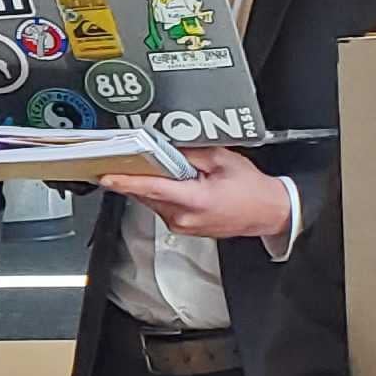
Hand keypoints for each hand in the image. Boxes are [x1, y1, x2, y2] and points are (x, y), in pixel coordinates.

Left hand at [99, 145, 290, 243]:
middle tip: (125, 158)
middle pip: (147, 194)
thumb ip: (190, 153)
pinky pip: (162, 207)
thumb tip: (166, 147)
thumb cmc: (251, 190)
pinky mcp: (183, 228)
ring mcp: (182, 226)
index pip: (151, 188)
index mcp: (194, 200)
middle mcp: (183, 217)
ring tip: (155, 166)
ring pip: (152, 201)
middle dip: (135, 176)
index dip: (126, 181)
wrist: (267, 213)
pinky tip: (169, 180)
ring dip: (148, 184)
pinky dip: (160, 193)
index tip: (107, 176)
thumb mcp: (223, 160)